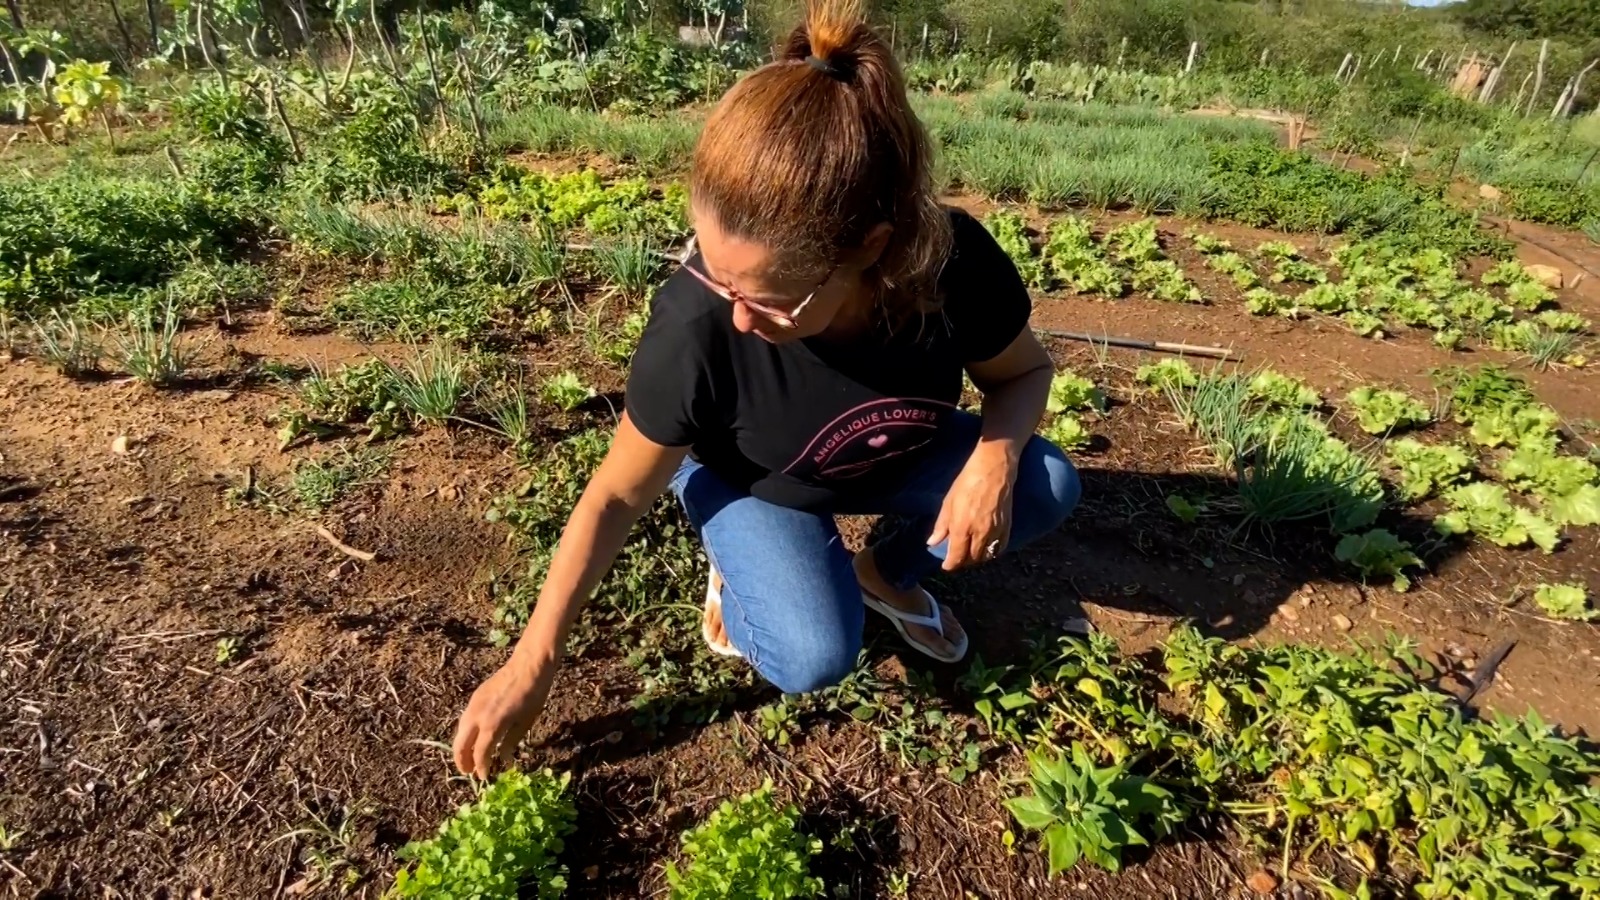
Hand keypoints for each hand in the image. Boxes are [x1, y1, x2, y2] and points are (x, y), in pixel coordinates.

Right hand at [452, 654, 557, 778]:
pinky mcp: (475, 697)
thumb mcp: (526, 722)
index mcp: (492, 725)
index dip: (481, 767)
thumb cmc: (534, 694)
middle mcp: (477, 716)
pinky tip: (473, 738)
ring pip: (460, 732)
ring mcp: (474, 705)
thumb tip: (503, 759)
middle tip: (468, 772)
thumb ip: (511, 742)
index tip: (484, 777)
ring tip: (469, 759)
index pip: (480, 753)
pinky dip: (465, 733)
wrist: (529, 665)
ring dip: (462, 747)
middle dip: (462, 761)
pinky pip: (465, 720)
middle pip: (461, 744)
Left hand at [927, 441, 1016, 571]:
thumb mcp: (948, 502)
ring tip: (970, 553)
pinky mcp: (1007, 526)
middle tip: (957, 557)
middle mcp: (979, 533)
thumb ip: (941, 525)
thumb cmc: (967, 482)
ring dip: (977, 558)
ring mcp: (995, 531)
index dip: (950, 565)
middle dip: (963, 562)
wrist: (993, 468)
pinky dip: (992, 552)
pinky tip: (986, 547)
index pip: (956, 557)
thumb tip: (932, 543)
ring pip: (986, 556)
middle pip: (971, 559)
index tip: (946, 566)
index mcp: (962, 528)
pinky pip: (1000, 548)